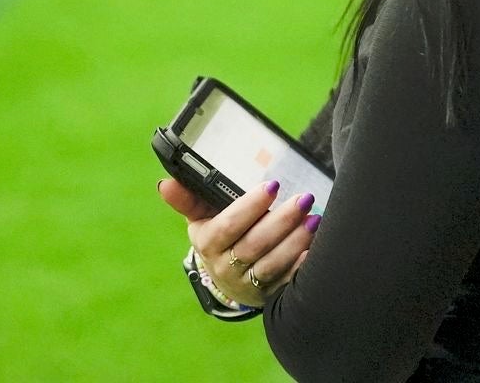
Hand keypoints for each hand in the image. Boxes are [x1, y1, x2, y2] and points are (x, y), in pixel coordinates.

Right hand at [159, 179, 319, 306]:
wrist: (227, 276)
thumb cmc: (217, 234)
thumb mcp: (200, 217)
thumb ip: (187, 199)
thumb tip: (164, 183)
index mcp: (208, 244)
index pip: (228, 225)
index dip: (250, 207)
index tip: (272, 185)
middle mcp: (225, 267)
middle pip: (255, 244)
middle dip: (282, 221)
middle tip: (304, 199)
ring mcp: (247, 284)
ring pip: (272, 263)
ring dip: (296, 241)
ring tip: (314, 219)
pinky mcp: (267, 295)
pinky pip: (286, 282)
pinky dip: (300, 266)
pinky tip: (314, 249)